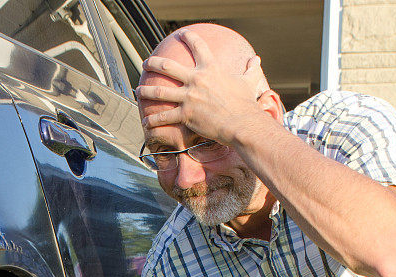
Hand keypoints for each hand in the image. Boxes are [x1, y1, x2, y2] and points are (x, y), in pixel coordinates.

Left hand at [137, 29, 266, 143]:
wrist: (242, 123)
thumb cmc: (246, 104)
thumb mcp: (249, 82)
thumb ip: (251, 69)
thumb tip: (256, 60)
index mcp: (210, 69)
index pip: (197, 46)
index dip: (188, 37)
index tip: (181, 34)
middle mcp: (196, 80)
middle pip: (167, 66)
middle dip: (153, 63)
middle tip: (146, 63)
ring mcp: (189, 98)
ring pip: (160, 92)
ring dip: (146, 91)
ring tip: (138, 91)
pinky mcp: (186, 115)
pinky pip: (165, 117)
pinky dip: (153, 121)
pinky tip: (145, 123)